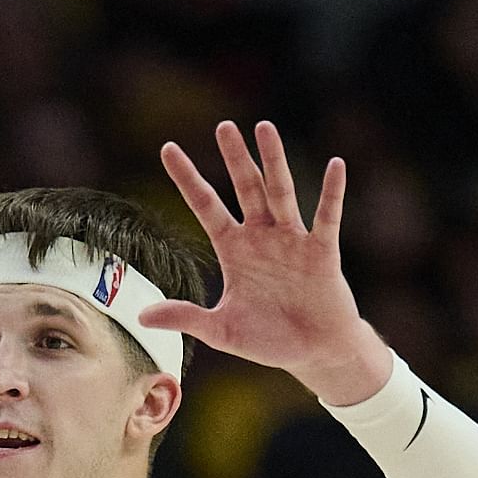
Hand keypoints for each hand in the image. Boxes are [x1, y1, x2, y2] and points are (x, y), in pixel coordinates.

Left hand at [145, 121, 386, 406]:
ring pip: (280, 192)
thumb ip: (185, 317)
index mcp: (234, 250)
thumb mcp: (220, 330)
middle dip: (234, 158)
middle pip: (245, 188)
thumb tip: (141, 316)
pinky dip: (331, 193)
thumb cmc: (268, 339)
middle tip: (223, 126)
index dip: (188, 179)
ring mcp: (293, 240)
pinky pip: (327, 217)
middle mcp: (262, 237)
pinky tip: (335, 165)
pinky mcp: (322, 252)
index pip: (206, 206)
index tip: (168, 149)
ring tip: (264, 127)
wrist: (312, 352)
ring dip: (273, 161)